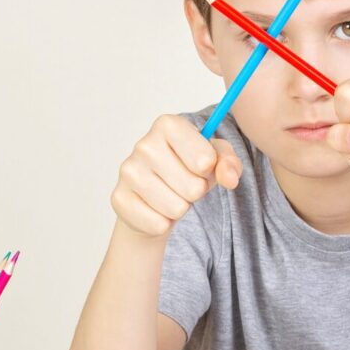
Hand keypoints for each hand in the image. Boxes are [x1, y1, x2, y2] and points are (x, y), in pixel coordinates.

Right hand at [110, 115, 242, 237]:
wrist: (155, 195)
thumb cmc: (189, 169)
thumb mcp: (216, 159)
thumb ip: (229, 163)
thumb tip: (230, 178)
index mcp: (168, 125)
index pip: (206, 159)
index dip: (210, 169)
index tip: (202, 165)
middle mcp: (144, 144)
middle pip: (193, 187)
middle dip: (196, 191)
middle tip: (185, 183)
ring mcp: (128, 171)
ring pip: (177, 207)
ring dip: (181, 207)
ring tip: (172, 194)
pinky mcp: (119, 198)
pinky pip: (158, 224)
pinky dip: (163, 222)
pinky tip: (156, 207)